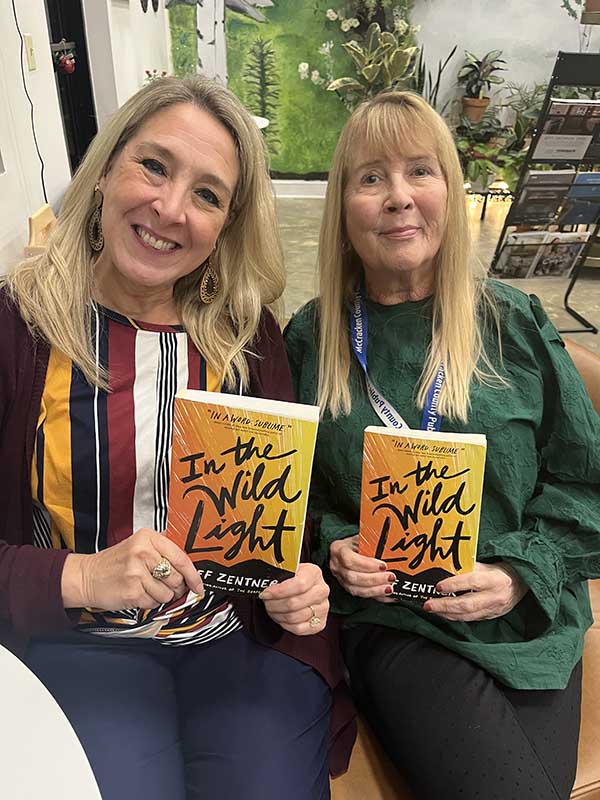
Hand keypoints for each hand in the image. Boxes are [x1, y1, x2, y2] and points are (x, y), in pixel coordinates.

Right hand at [61, 529, 203, 610]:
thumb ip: (162, 554)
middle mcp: (143, 553)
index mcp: (148, 538)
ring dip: (160, 595)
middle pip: (177, 578)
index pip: (181, 558)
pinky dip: (148, 602)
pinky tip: (137, 593)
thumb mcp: (138, 546)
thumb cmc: (115, 563)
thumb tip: (190, 573)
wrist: (87, 576)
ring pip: (167, 594)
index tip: (199, 585)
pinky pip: (154, 603)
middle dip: (174, 587)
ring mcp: (137, 573)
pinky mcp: (132, 592)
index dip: (194, 575)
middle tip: (161, 584)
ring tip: (144, 586)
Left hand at [259, 563, 328, 635]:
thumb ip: (278, 574)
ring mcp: (323, 608)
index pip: (299, 584)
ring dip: (278, 615)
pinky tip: (281, 617)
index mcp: (314, 573)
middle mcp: (322, 590)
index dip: (279, 591)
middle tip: (266, 601)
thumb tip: (264, 582)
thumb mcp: (287, 570)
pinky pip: (299, 629)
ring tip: (272, 609)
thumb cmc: (293, 579)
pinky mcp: (320, 623)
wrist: (303, 588)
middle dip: (274, 604)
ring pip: (294, 617)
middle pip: (295, 603)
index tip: (266, 593)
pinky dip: (285, 625)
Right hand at [329, 535, 395, 602]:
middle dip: (374, 579)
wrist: (346, 550)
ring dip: (375, 590)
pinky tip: (387, 595)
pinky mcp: (347, 588)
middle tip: (390, 577)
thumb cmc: (355, 542)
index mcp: (338, 549)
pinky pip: (362, 595)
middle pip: (353, 577)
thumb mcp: (361, 537)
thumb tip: (389, 545)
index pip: (349, 560)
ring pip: (356, 589)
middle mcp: (336, 566)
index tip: (383, 566)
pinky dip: (375, 596)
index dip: (367, 565)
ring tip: (389, 587)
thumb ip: (371, 542)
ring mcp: (340, 579)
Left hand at [423, 562, 527, 621]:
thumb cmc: (502, 571)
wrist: (523, 584)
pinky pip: (470, 619)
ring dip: (447, 614)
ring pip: (467, 615)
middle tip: (428, 604)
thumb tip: (447, 568)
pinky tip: (444, 614)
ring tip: (432, 609)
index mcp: (495, 580)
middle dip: (445, 605)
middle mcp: (495, 597)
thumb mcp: (488, 564)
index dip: (455, 584)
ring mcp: (493, 609)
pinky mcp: (490, 617)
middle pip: (467, 604)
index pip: (473, 582)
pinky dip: (455, 617)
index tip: (438, 586)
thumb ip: (469, 567)